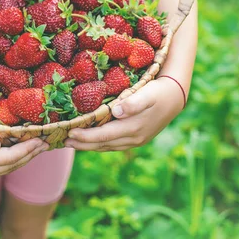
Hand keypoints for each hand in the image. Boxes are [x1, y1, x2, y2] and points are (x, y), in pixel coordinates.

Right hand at [0, 124, 48, 179]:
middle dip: (31, 154)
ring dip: (25, 158)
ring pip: (9, 167)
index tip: (41, 139)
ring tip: (39, 148)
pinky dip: (15, 159)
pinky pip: (3, 166)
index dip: (27, 149)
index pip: (11, 157)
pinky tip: (21, 151)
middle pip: (14, 164)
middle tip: (47, 143)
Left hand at [64, 76, 184, 151]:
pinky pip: (114, 144)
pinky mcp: (137, 138)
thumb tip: (117, 112)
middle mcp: (133, 138)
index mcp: (133, 128)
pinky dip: (100, 143)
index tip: (69, 133)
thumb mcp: (147, 94)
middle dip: (83, 144)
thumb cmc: (158, 91)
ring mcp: (135, 140)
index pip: (104, 136)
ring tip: (72, 143)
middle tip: (63, 141)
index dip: (86, 136)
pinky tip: (91, 140)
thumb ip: (132, 103)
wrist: (175, 96)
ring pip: (108, 146)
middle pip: (103, 144)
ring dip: (90, 146)